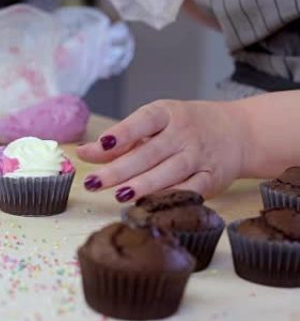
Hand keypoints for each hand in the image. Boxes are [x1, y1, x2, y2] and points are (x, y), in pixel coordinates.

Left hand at [77, 100, 248, 201]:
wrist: (238, 132)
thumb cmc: (184, 128)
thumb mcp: (152, 125)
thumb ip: (117, 142)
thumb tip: (82, 152)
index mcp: (166, 114)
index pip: (143, 121)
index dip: (123, 132)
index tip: (103, 143)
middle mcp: (183, 133)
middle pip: (149, 153)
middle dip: (120, 169)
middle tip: (94, 182)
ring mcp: (199, 156)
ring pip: (169, 172)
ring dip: (143, 185)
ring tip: (119, 194)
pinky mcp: (211, 178)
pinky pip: (190, 190)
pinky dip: (170, 198)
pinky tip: (149, 206)